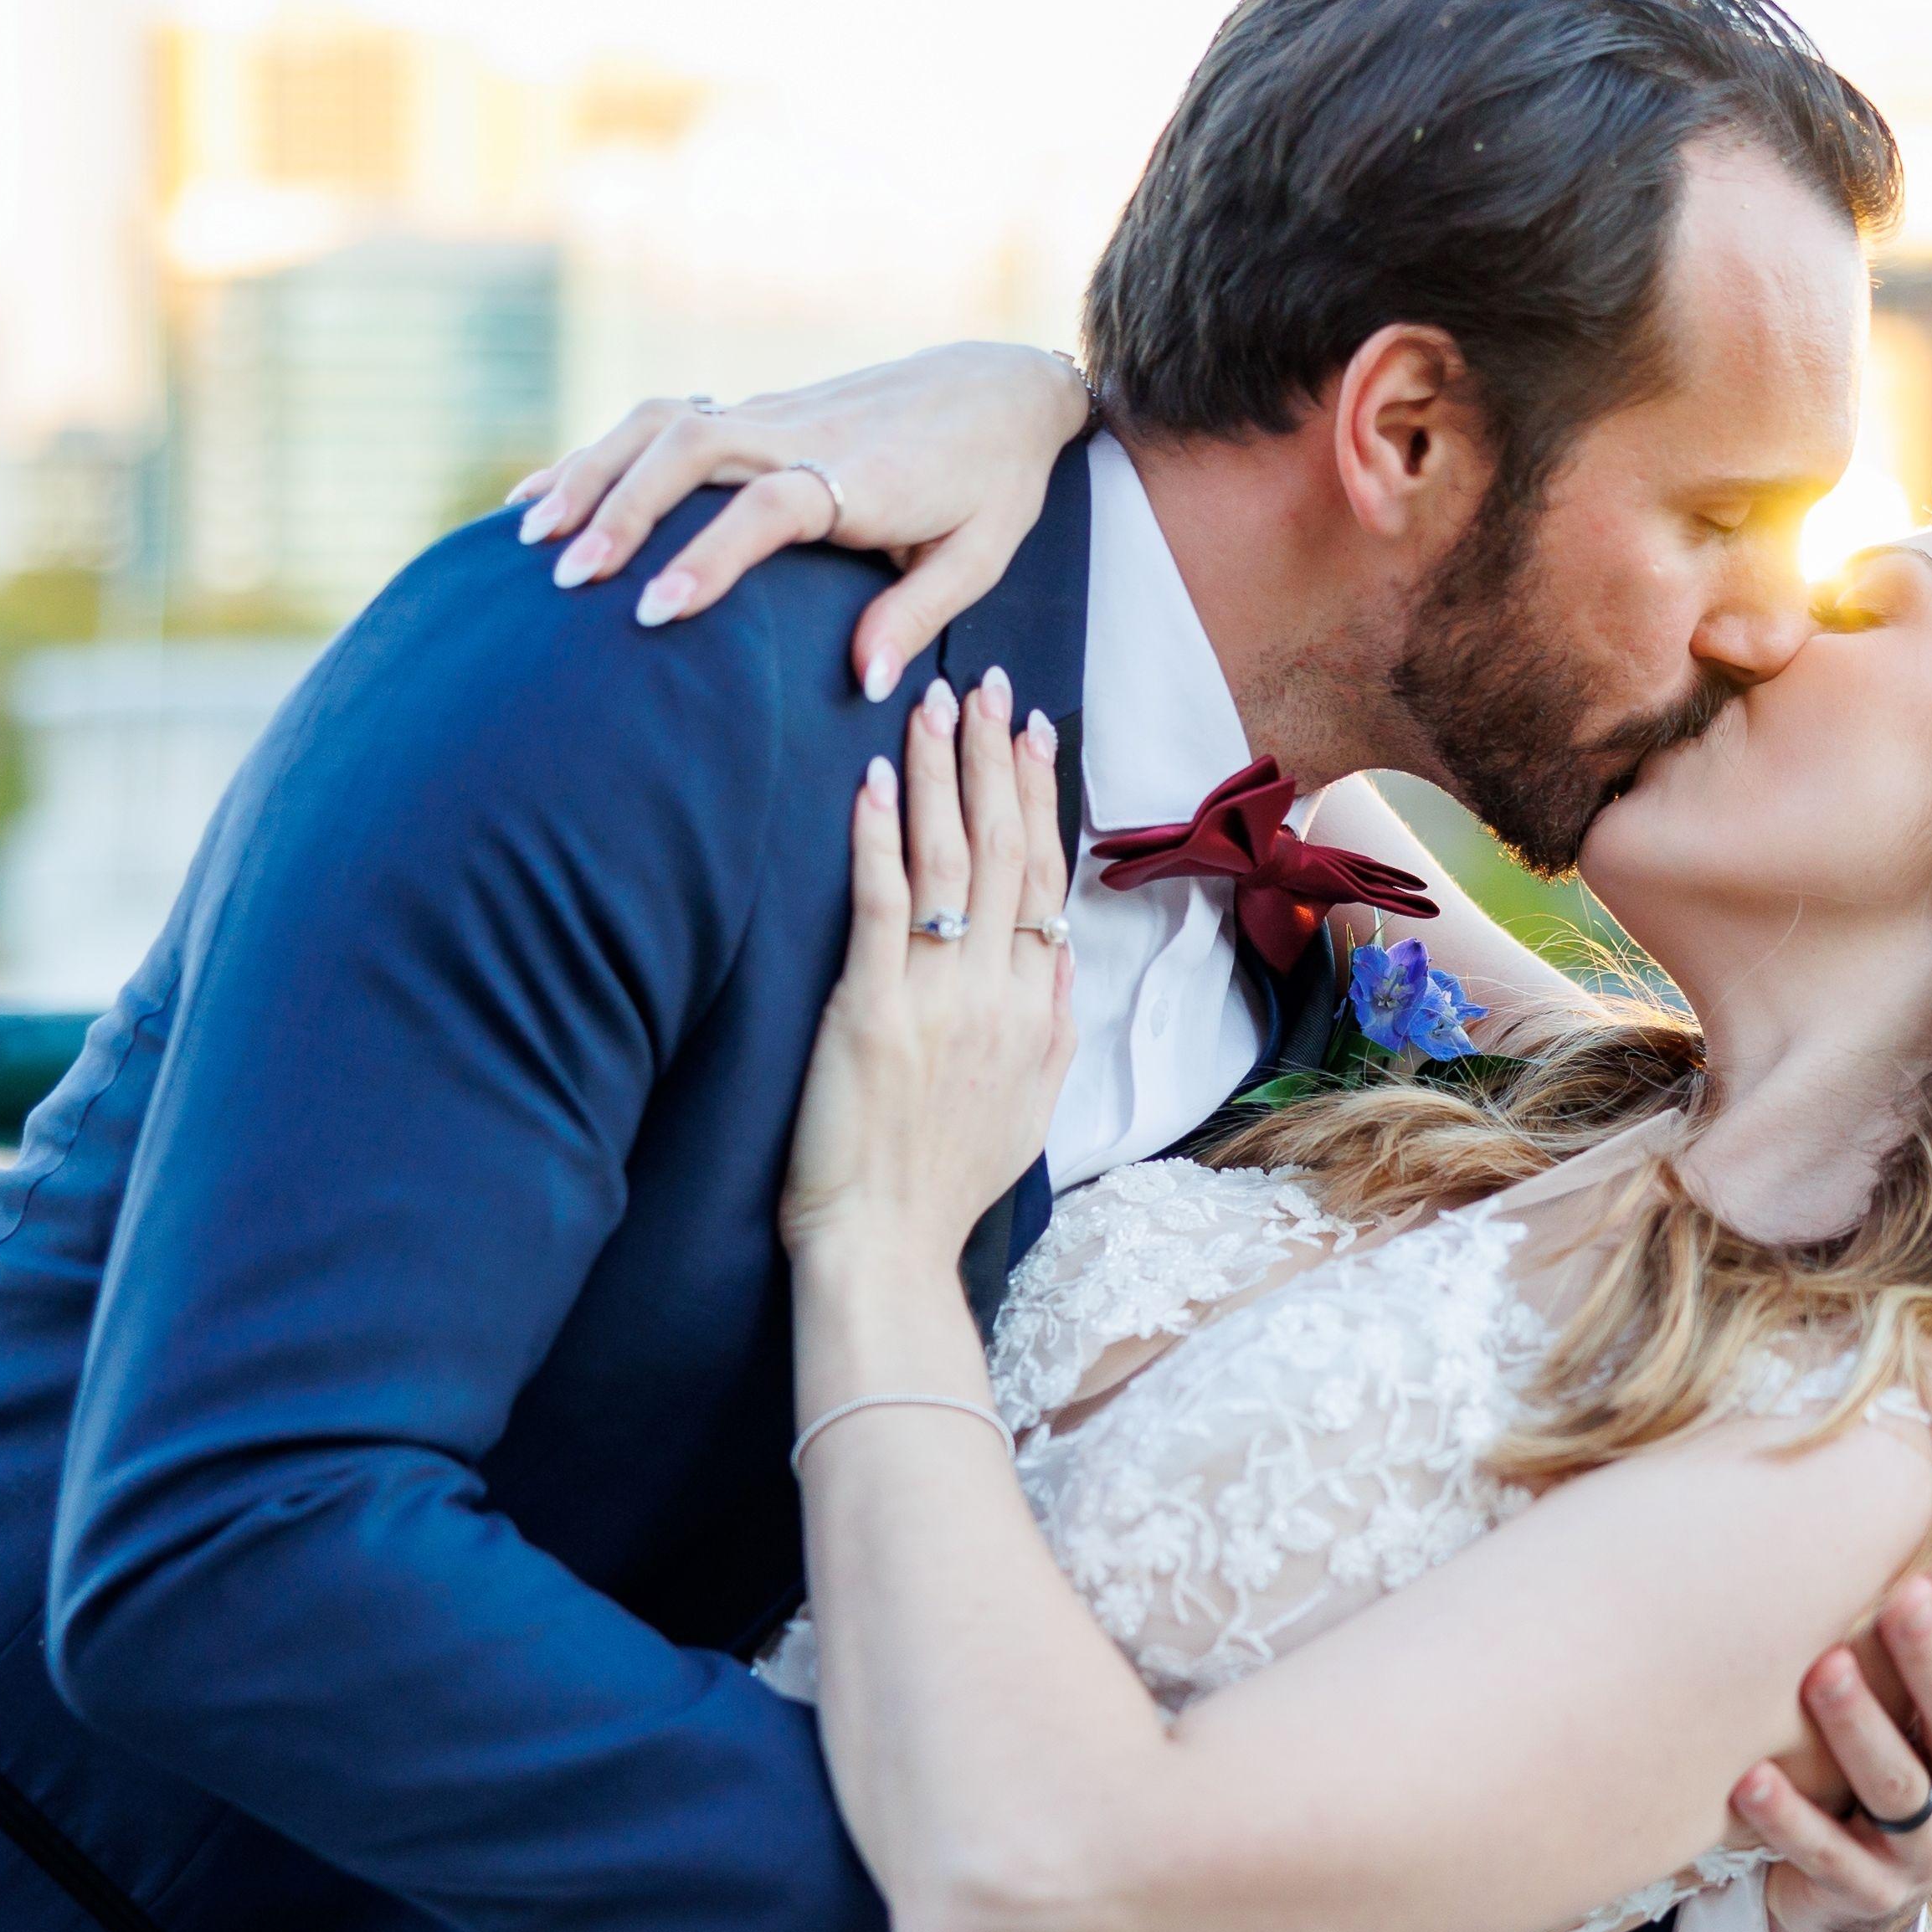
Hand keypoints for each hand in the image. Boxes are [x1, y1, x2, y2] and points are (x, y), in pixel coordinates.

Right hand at [508, 343, 1090, 692]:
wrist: (999, 388)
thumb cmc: (992, 484)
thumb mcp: (978, 557)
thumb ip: (915, 616)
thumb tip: (863, 682)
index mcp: (858, 476)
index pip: (768, 507)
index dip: (709, 555)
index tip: (656, 610)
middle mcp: (803, 433)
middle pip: (690, 449)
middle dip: (621, 509)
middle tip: (569, 578)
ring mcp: (773, 414)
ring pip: (660, 425)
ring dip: (592, 473)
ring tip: (530, 536)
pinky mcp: (757, 411)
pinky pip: (662, 422)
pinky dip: (600, 454)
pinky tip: (544, 495)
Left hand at [782, 669, 1076, 1267]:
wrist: (888, 1248)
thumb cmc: (942, 1187)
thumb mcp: (1029, 1110)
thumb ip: (1050, 1027)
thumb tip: (1060, 959)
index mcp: (1035, 1013)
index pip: (1044, 880)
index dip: (1038, 798)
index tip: (1032, 731)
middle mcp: (996, 995)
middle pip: (1004, 851)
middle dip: (994, 758)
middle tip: (983, 683)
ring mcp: (937, 1000)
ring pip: (950, 861)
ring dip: (943, 772)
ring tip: (933, 701)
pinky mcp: (871, 1011)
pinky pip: (882, 904)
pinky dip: (879, 836)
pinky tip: (876, 778)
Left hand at [1731, 1495, 1931, 1931]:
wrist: (1857, 1891)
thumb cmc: (1904, 1751)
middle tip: (1904, 1597)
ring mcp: (1924, 1844)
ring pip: (1897, 1786)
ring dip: (1859, 1728)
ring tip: (1820, 1674)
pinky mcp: (1867, 1890)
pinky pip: (1829, 1857)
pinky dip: (1790, 1820)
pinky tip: (1749, 1779)